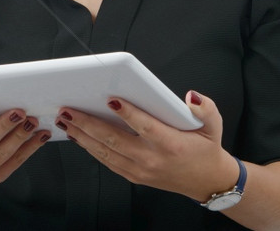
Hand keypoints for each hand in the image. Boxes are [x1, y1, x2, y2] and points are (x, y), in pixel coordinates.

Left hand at [55, 91, 239, 200]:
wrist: (206, 181)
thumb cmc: (205, 149)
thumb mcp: (213, 126)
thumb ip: (205, 109)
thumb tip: (191, 97)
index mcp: (170, 144)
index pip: (145, 126)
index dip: (127, 113)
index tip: (110, 99)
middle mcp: (152, 159)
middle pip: (114, 139)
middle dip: (88, 123)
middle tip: (69, 109)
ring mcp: (140, 169)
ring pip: (105, 152)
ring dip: (82, 135)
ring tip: (66, 120)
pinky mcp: (133, 175)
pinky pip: (107, 161)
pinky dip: (90, 148)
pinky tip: (78, 136)